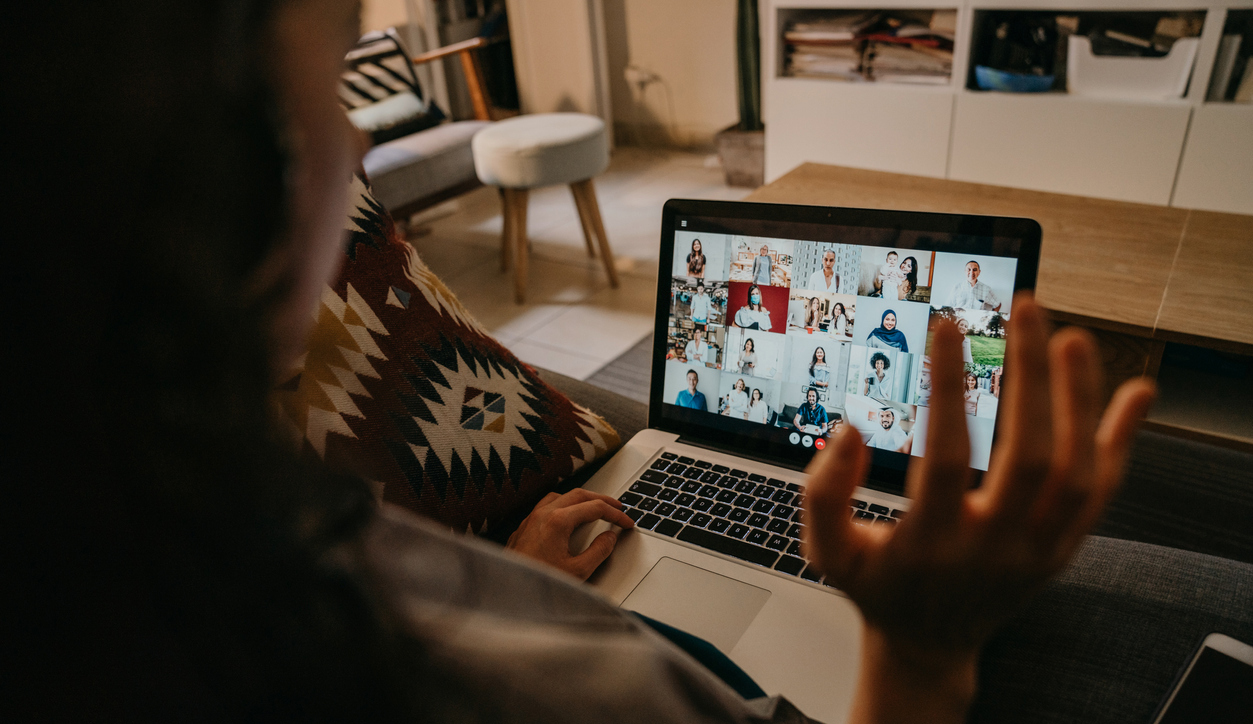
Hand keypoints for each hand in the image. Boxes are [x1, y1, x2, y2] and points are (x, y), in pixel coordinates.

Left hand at [506, 489, 634, 580]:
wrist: (507, 593)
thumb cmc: (537, 584)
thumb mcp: (578, 571)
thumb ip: (599, 552)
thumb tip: (610, 538)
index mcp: (558, 521)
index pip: (595, 508)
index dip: (615, 514)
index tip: (626, 522)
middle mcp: (543, 514)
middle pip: (579, 495)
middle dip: (601, 500)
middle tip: (617, 508)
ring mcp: (531, 519)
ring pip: (560, 497)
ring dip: (581, 500)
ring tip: (594, 509)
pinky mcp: (523, 528)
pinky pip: (546, 506)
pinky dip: (563, 506)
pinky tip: (567, 519)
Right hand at [802, 295, 1154, 722]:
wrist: (930, 643)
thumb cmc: (879, 586)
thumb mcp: (827, 552)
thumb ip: (823, 493)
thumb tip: (848, 432)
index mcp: (932, 544)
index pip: (948, 456)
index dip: (948, 388)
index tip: (948, 328)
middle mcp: (994, 547)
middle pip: (1030, 457)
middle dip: (1032, 376)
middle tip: (1028, 310)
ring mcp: (1039, 549)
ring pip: (1078, 471)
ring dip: (1081, 400)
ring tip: (1074, 337)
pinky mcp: (1064, 546)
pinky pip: (1104, 491)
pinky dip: (1123, 438)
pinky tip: (1136, 391)